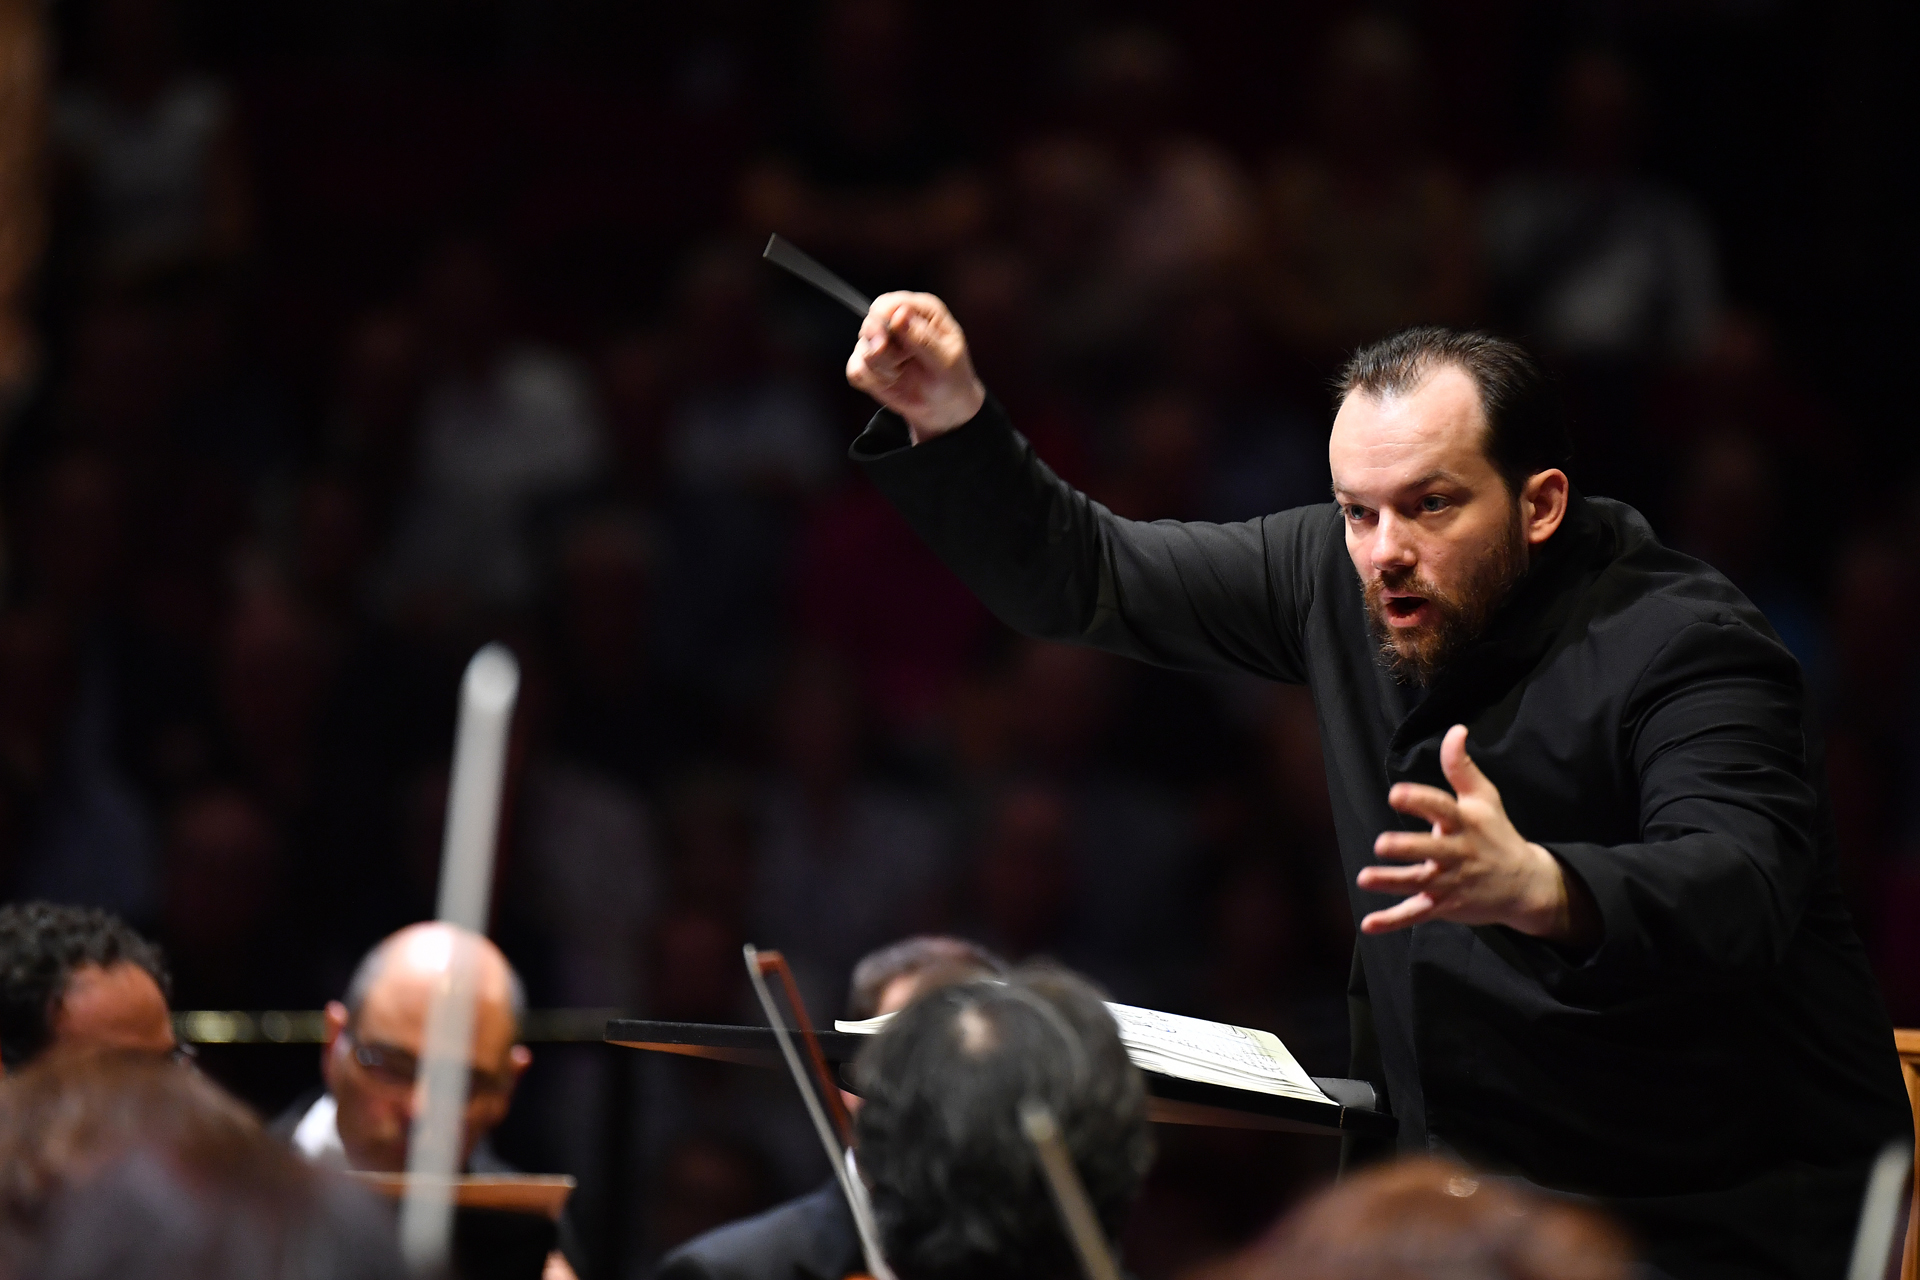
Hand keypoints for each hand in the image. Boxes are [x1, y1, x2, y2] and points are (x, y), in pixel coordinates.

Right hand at [845, 291, 985, 442]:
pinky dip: (872, 382)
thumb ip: (922, 338)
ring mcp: (880, 340)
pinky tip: (891, 382)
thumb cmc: (951, 379)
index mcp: (922, 310)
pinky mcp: (868, 362)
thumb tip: (899, 315)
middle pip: (870, 323)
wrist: (944, 407)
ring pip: (862, 349)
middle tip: (900, 365)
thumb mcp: (946, 361)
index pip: (890, 304)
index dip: (887, 323)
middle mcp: (898, 320)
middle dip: (882, 349)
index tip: (900, 347)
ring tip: (901, 374)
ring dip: (882, 369)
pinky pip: (855, 370)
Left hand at [1356, 725, 1597, 946]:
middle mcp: (1457, 853)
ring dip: (1391, 883)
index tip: (1396, 794)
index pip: (1441, 809)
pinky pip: (1416, 914)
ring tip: (1364, 879)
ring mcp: (1451, 882)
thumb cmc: (1497, 834)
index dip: (1419, 801)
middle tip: (1382, 844)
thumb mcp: (1484, 799)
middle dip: (1407, 849)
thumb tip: (1455, 730)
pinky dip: (1392, 921)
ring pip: (1418, 883)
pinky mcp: (1444, 905)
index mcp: (1464, 823)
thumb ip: (1462, 767)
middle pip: (1430, 851)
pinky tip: (1368, 924)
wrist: (1526, 884)